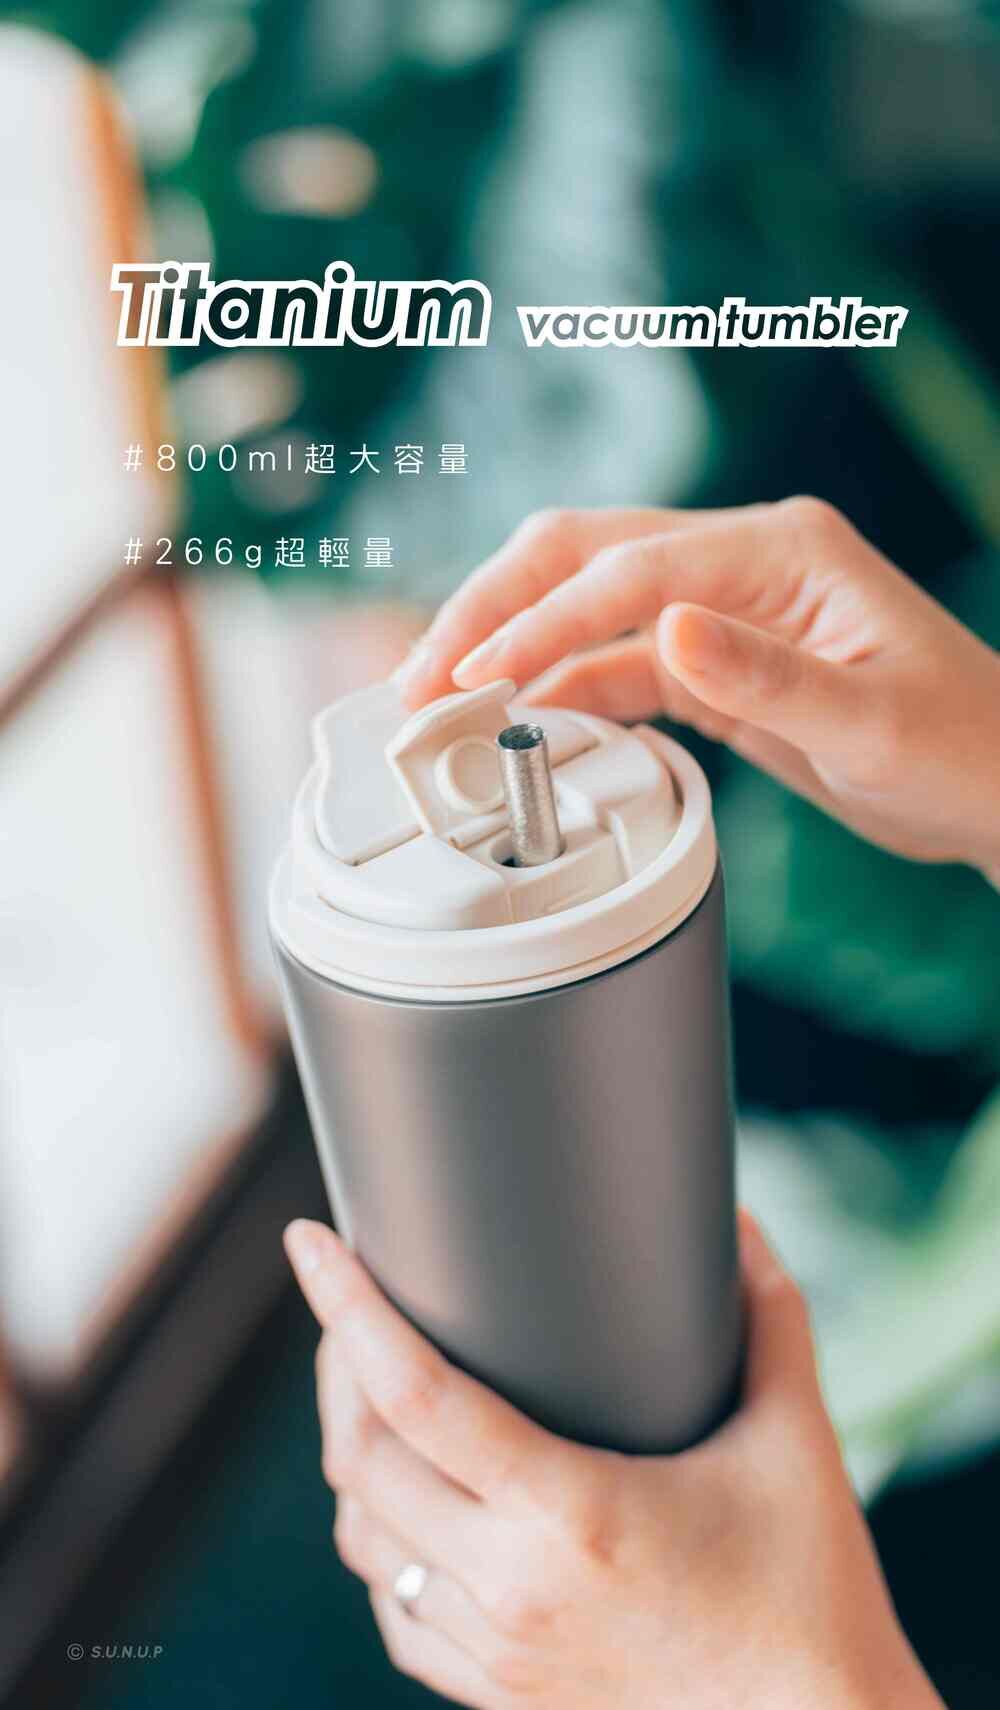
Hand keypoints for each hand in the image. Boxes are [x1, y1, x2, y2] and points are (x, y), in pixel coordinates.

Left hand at [284, 1214, 941, 1709]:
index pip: (415, 1393)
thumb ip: (768, 1315)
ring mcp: (498, 1651)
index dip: (347, 1308)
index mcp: (572, 1514)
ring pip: (363, 1539)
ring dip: (350, 1456)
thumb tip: (742, 1222)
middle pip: (363, 1460)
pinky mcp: (501, 1695)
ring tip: (368, 1389)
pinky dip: (380, 1544)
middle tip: (350, 1302)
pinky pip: (395, 1613)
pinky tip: (403, 1503)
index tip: (310, 1242)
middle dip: (337, 1366)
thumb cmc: (811, 1588)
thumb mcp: (797, 1437)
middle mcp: (513, 1587)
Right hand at [394, 499, 999, 878]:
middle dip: (494, 609)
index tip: (477, 676)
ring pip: (586, 607)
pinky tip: (522, 722)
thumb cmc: (961, 744)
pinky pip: (617, 665)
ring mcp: (721, 612)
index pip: (628, 569)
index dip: (542, 621)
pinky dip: (563, 691)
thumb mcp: (871, 721)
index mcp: (780, 550)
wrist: (995, 783)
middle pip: (583, 556)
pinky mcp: (713, 663)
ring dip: (513, 648)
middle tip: (420, 675)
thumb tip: (666, 631)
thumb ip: (767, 675)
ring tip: (443, 703)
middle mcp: (740, 565)